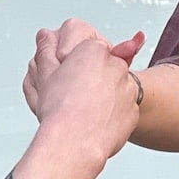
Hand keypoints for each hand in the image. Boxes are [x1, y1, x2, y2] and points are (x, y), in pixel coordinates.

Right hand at [29, 33, 145, 165]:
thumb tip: (45, 35)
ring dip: (103, 97)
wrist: (73, 144)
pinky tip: (95, 124)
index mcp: (94, 50)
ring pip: (114, 89)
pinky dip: (112, 115)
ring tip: (84, 113)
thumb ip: (47, 50)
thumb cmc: (59, 110)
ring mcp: (128, 89)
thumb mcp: (45, 74)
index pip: (88, 51)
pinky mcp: (133, 111)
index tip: (68, 80)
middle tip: (74, 97)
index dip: (75, 66)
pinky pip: (122, 110)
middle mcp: (116, 65)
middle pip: (104, 68)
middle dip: (92, 80)